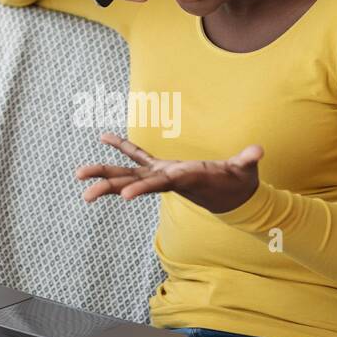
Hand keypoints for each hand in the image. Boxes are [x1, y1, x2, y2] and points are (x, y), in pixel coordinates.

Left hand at [74, 131, 263, 214]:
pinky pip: (139, 157)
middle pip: (133, 184)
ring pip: (128, 174)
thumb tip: (258, 151)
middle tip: (84, 193)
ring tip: (78, 173)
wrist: (235, 198)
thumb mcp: (244, 172)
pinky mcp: (164, 169)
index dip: (142, 189)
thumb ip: (247, 161)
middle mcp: (167, 181)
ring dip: (104, 172)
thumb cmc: (240, 183)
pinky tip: (105, 137)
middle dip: (109, 186)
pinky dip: (123, 147)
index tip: (122, 196)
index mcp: (183, 180)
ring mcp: (163, 176)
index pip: (160, 185)